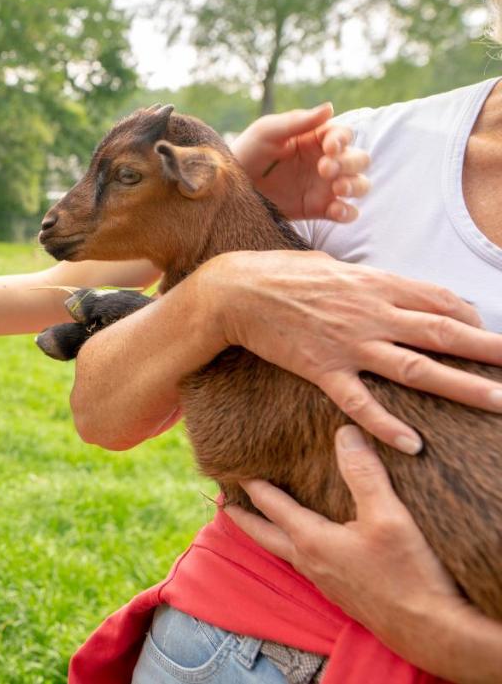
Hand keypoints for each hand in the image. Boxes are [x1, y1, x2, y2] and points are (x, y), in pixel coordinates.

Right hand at [200, 251, 501, 452]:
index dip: (471, 319)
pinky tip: (412, 444)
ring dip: (460, 386)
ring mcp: (348, 343)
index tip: (487, 337)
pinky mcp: (321, 368)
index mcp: (375, 284)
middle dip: (489, 350)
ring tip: (497, 402)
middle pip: (443, 333)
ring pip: (415, 367)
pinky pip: (360, 401)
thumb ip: (366, 281)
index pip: (439, 301)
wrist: (234, 291)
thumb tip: (388, 289)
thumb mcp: (332, 267)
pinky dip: (386, 424)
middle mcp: (371, 313)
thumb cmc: (279, 274)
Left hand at [229, 426, 501, 681]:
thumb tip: (344, 433)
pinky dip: (295, 547)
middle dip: (241, 517)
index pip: (271, 505)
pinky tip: (310, 545)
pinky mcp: (341, 593)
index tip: (230, 470)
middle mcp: (309, 562)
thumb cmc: (408, 575)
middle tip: (222, 503)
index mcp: (311, 540)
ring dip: (269, 532)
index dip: (251, 485)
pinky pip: (306, 564)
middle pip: (263, 535)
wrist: (430, 630)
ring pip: (283, 550)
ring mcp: (324, 581)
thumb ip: (364, 475)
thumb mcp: (389, 518)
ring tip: (262, 519)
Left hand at [232, 103, 370, 221]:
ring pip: (359, 184)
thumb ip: (297, 121)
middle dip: (349, 163)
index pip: (343, 135)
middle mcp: (325, 161)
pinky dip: (348, 212)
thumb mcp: (266, 132)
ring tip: (337, 187)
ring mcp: (324, 186)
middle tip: (325, 169)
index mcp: (315, 139)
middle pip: (359, 159)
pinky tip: (336, 210)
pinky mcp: (318, 209)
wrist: (228, 188)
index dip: (342, 140)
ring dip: (355, 185)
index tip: (329, 147)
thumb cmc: (246, 153)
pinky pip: (346, 212)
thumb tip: (330, 108)